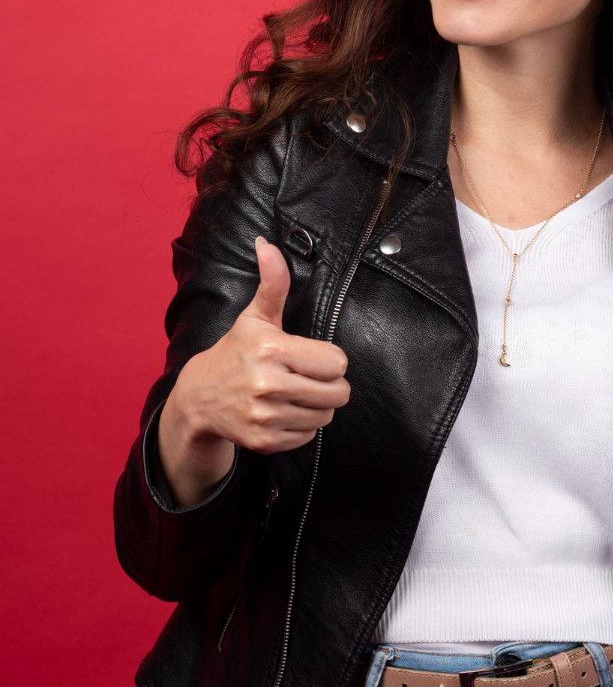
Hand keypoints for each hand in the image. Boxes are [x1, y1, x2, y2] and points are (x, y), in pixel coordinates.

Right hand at [175, 236, 352, 455]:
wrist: (199, 397)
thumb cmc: (236, 352)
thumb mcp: (255, 317)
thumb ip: (273, 283)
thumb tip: (267, 244)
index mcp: (272, 349)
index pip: (337, 362)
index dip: (329, 359)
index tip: (310, 357)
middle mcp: (269, 385)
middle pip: (338, 392)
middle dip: (329, 385)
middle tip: (308, 377)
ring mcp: (265, 417)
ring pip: (326, 416)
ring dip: (318, 406)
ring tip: (296, 393)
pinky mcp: (264, 442)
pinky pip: (309, 435)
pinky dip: (302, 426)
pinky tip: (283, 412)